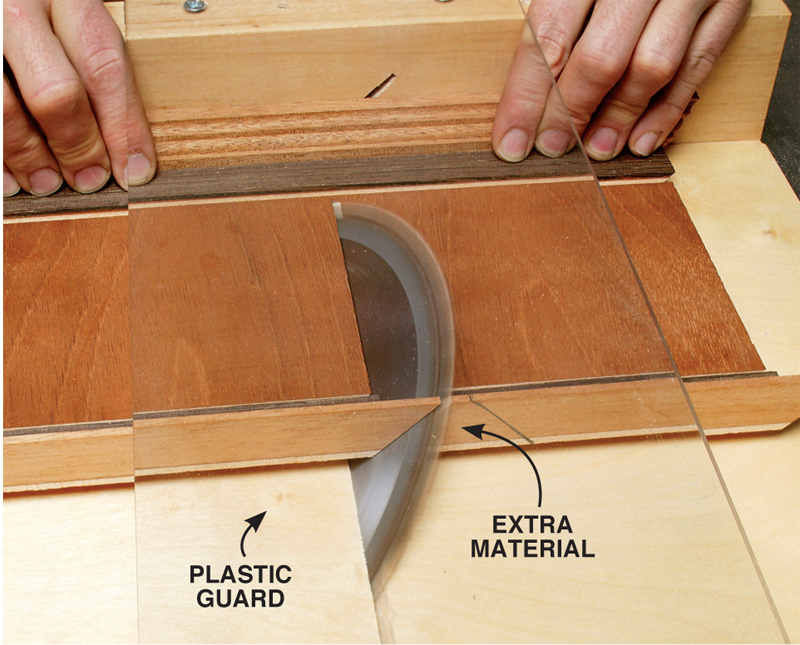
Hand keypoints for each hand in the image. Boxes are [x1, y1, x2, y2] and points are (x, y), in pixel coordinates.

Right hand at [3, 0, 155, 195]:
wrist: (1, 3)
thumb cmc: (41, 16)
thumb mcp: (73, 23)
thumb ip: (97, 74)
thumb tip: (131, 158)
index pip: (104, 68)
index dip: (123, 130)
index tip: (134, 171)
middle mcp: (16, 7)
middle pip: (56, 93)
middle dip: (78, 148)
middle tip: (89, 180)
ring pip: (6, 109)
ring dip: (30, 158)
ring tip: (47, 183)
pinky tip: (9, 179)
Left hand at [492, 0, 750, 161]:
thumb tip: (439, 5)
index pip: (549, 35)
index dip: (526, 95)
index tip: (510, 140)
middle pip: (601, 57)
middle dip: (570, 113)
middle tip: (551, 149)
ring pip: (654, 65)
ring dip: (620, 118)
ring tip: (597, 150)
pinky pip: (702, 62)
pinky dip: (672, 107)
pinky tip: (644, 139)